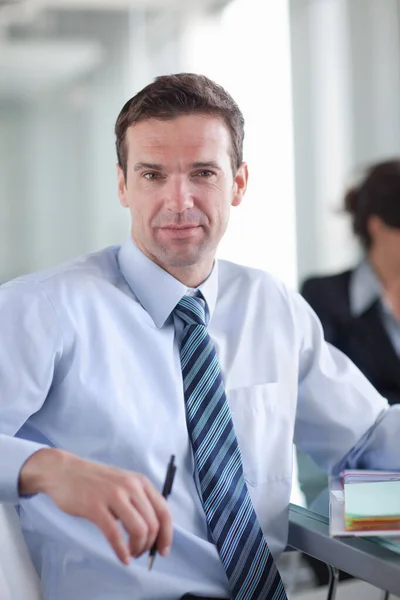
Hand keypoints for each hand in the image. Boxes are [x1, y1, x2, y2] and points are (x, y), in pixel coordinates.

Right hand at [19, 448, 172, 564]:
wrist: (64, 471)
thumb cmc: (94, 481)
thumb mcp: (123, 483)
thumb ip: (137, 501)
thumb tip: (152, 531)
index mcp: (140, 482)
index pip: (164, 511)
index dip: (167, 535)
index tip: (162, 550)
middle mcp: (131, 486)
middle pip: (153, 524)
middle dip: (149, 545)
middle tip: (140, 553)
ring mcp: (114, 495)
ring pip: (139, 530)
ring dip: (138, 548)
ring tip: (131, 554)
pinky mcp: (95, 507)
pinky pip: (115, 535)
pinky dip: (122, 551)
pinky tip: (122, 558)